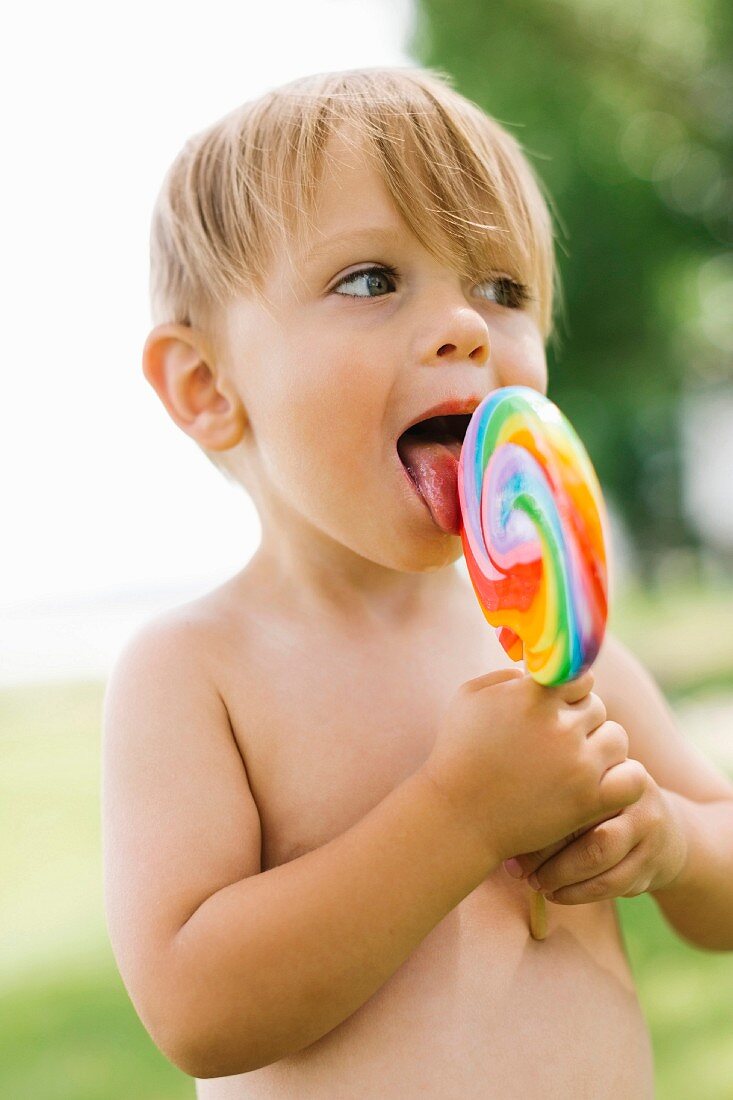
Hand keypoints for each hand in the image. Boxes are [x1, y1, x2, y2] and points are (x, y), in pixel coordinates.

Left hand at [502, 766, 688, 903]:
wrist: (666, 835)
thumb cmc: (600, 811)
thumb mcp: (583, 789)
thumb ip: (550, 793)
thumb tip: (497, 821)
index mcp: (607, 762)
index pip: (567, 790)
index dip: (534, 818)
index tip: (508, 838)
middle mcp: (632, 790)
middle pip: (584, 821)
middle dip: (547, 853)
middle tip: (518, 870)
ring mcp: (648, 825)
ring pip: (601, 857)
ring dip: (562, 877)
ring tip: (536, 884)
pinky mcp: (654, 860)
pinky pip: (614, 882)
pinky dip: (580, 893)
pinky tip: (557, 894)